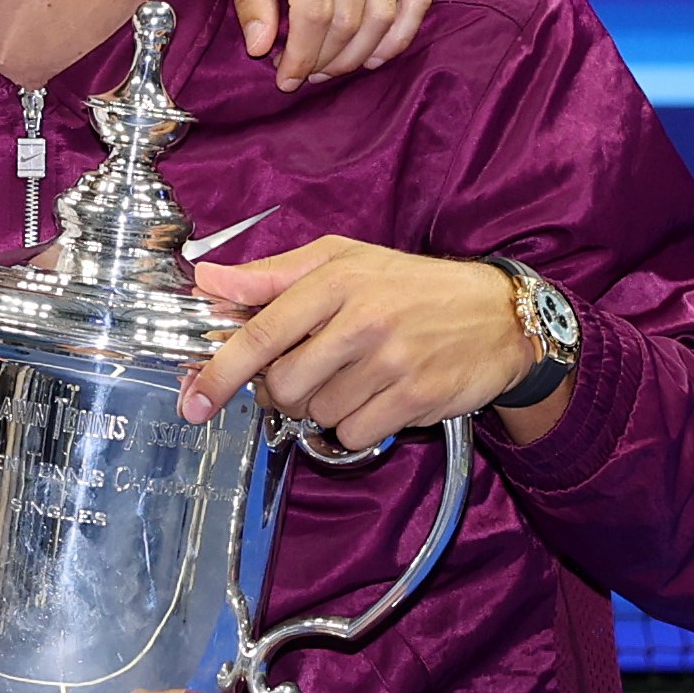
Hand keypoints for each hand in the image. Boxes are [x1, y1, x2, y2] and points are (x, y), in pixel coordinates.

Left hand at [182, 240, 536, 450]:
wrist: (499, 315)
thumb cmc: (412, 286)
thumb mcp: (344, 259)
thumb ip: (272, 274)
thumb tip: (208, 280)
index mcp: (336, 281)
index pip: (261, 333)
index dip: (220, 372)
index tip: (195, 399)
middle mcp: (362, 320)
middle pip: (284, 384)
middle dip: (283, 390)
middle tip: (308, 372)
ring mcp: (390, 361)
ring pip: (318, 412)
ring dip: (325, 404)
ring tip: (356, 375)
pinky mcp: (414, 396)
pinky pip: (354, 433)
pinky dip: (357, 425)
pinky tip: (378, 396)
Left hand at [204, 0, 433, 90]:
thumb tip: (260, 48)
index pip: (314, 13)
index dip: (301, 55)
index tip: (286, 78)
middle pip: (351, 18)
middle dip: (326, 59)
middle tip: (304, 74)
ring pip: (384, 12)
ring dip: (359, 52)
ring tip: (332, 66)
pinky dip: (402, 30)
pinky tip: (377, 52)